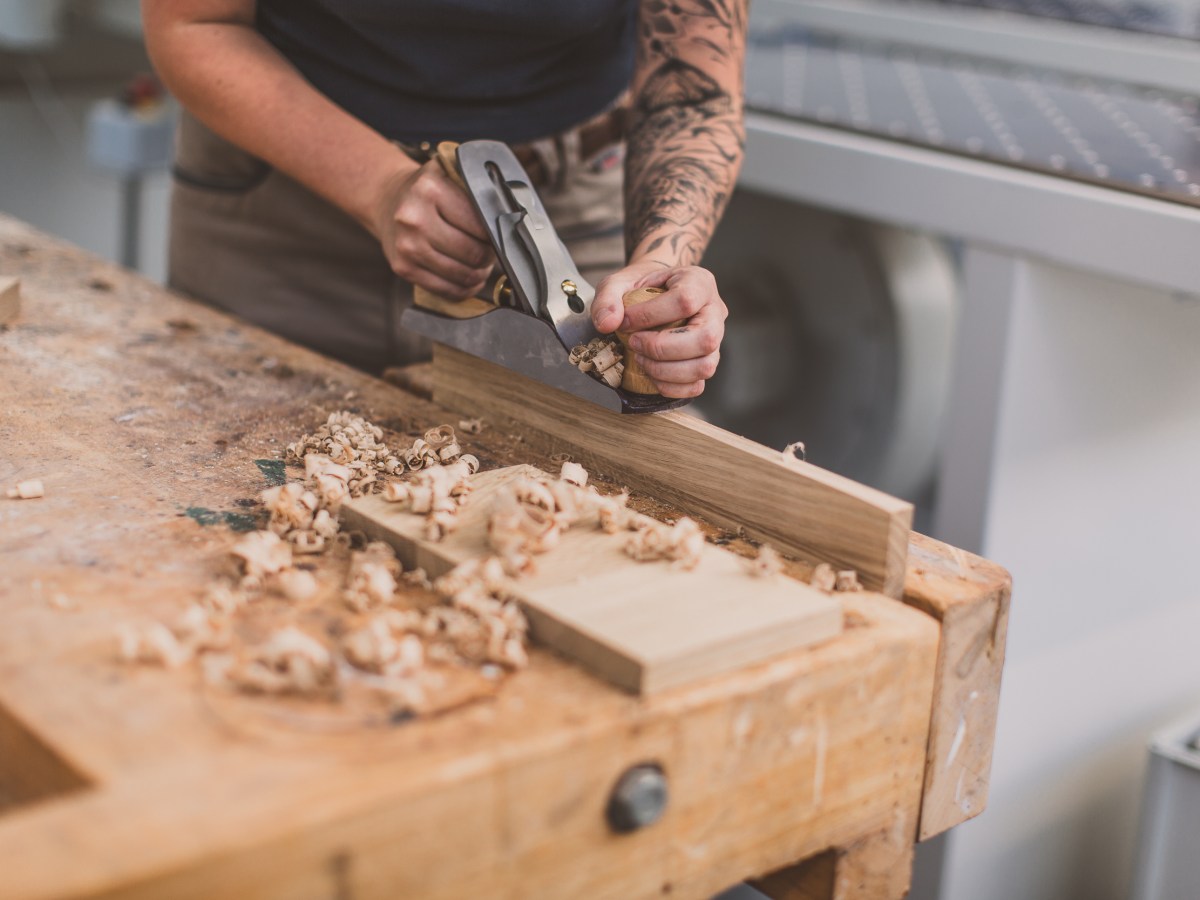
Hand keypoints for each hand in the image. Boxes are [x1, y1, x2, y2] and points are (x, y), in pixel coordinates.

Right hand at [374, 157, 493, 298]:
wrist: (387, 199)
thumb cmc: (426, 191)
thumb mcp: (448, 175)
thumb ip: (476, 191)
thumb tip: (511, 218)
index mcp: (430, 189)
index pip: (481, 224)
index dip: (496, 234)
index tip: (499, 234)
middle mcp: (415, 219)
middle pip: (473, 253)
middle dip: (489, 256)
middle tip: (491, 252)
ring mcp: (407, 247)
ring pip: (463, 275)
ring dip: (480, 274)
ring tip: (481, 264)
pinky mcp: (403, 269)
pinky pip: (447, 290)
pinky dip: (465, 289)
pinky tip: (469, 279)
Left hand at [592, 260, 726, 398]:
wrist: (656, 295)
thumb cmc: (642, 289)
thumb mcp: (620, 282)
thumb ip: (608, 298)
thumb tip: (607, 324)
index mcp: (699, 283)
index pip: (685, 301)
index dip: (650, 316)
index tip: (625, 322)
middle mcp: (715, 311)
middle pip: (705, 338)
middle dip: (662, 348)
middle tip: (634, 343)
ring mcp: (716, 339)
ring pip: (705, 366)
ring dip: (666, 370)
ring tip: (641, 359)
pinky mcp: (707, 361)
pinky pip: (697, 385)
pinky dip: (670, 386)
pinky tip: (651, 374)